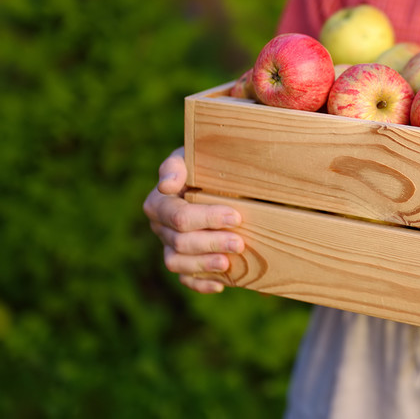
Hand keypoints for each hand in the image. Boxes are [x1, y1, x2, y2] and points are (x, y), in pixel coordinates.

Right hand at [142, 147, 244, 292]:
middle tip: (239, 243)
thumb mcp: (188, 156)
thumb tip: (167, 185)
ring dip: (204, 265)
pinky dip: (200, 284)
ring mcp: (169, 247)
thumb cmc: (199, 165)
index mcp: (159, 203)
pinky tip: (221, 284)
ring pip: (178, 263)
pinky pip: (184, 279)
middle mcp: (160, 228)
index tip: (235, 216)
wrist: (209, 178)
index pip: (178, 216)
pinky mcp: (182, 262)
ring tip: (228, 263)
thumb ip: (176, 166)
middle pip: (180, 242)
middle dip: (211, 242)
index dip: (207, 218)